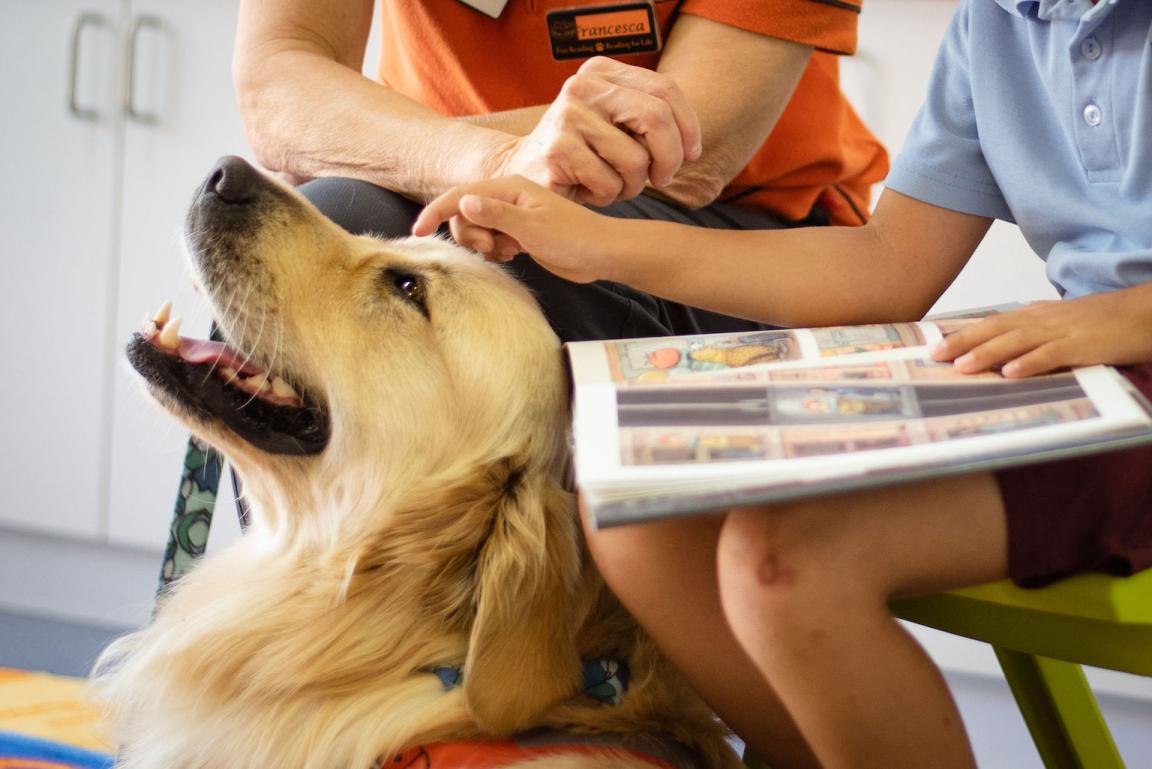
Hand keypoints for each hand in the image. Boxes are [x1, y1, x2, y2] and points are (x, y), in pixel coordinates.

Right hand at [413, 176, 613, 283]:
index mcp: (509, 188)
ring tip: (507, 252)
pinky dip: (494, 251)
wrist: (601, 254)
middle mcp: (508, 198)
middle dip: (469, 235)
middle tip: (493, 248)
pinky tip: (513, 255)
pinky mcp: (518, 233)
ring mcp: (513, 215)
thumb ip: (496, 215)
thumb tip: (463, 202)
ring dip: (482, 245)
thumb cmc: (574, 238)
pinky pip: (491, 240)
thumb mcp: (532, 227)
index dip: (436, 212)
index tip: (418, 231)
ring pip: (476, 229)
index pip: (460, 195)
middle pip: (464, 214)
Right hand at [487, 57, 701, 206]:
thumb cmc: (581, 156)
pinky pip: (611, 182)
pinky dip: (608, 196)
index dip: (688, 126)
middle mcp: (583, 86)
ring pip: (636, 160)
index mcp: (600, 72)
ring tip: (614, 185)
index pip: (664, 89)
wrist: (519, 173)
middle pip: (657, 118)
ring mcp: (568, 116)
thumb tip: (690, 143)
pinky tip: (589, 191)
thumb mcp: (614, 126)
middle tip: (662, 179)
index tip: (691, 154)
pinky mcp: (559, 151)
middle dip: (670, 157)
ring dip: (634, 185)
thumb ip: (648, 120)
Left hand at [931, 286, 1151, 376]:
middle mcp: (1044, 319)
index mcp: (1038, 314)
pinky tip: (1011, 373)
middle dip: (963, 342)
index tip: (935, 343)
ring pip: (1017, 340)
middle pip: (996, 328)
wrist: (1147, 311)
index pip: (993, 322)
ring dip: (987, 353)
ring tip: (961, 366)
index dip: (963, 332)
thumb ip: (1039, 323)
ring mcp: (1063, 330)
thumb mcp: (1065, 319)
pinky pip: (1053, 354)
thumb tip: (1014, 327)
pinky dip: (1030, 363)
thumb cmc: (1107, 319)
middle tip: (934, 356)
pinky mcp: (1083, 344)